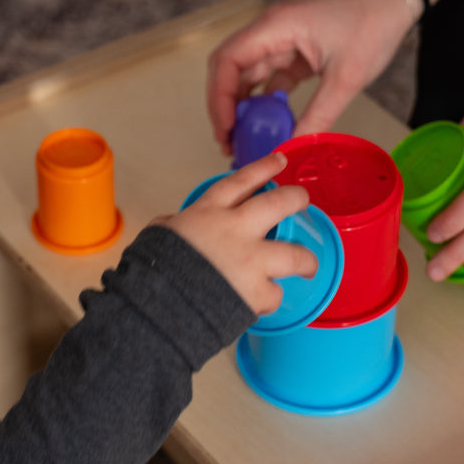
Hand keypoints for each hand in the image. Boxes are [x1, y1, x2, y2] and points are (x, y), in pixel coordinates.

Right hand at [161, 153, 318, 314]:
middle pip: (280, 203)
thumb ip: (173, 225)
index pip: (242, 180)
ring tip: (308, 266)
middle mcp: (237, 229)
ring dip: (306, 260)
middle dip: (297, 198)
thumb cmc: (155, 268)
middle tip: (303, 201)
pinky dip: (268, 299)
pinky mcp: (257, 291)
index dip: (264, 168)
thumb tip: (171, 224)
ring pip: (296, 254)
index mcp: (210, 212)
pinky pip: (274, 294)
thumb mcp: (159, 234)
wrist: (159, 303)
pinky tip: (262, 303)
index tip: (280, 160)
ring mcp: (252, 260)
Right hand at [206, 0, 417, 154]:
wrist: (393, 3)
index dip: (219, 98)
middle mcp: (270, 31)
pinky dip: (263, 104)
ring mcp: (280, 41)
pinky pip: (267, 80)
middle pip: (229, 70)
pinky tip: (267, 128)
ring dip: (242, 108)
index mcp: (275, 27)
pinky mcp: (293, 53)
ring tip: (243, 141)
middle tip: (229, 142)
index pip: (227, 61)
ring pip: (246, 77)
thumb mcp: (346, 78)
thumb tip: (292, 150)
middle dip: (224, 107)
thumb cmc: (372, 25)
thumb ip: (318, 116)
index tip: (226, 129)